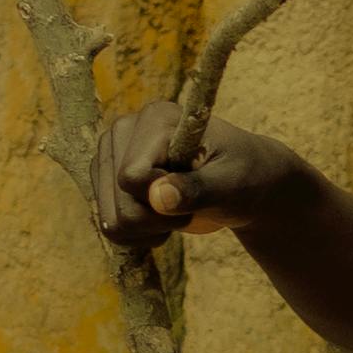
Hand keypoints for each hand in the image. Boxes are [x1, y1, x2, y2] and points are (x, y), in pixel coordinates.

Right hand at [88, 98, 312, 252]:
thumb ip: (199, 189)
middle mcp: (124, 130)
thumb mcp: (233, 185)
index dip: (162, 198)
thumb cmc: (246, 177)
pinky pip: (106, 225)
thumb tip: (158, 196)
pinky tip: (161, 219)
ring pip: (108, 219)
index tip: (196, 190)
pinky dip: (137, 234)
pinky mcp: (107, 178)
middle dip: (156, 218)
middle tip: (189, 205)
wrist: (246, 184)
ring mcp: (111, 154)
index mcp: (156, 119)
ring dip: (147, 228)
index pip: (132, 177)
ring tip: (176, 211)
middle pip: (117, 202)